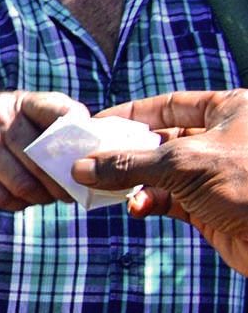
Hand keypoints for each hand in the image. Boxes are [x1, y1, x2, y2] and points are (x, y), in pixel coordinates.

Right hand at [0, 91, 83, 210]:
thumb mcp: (19, 109)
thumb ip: (52, 121)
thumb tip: (94, 149)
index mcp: (21, 102)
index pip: (60, 112)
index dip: (80, 133)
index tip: (91, 154)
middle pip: (43, 161)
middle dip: (62, 183)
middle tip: (73, 193)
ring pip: (22, 183)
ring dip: (40, 198)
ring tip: (48, 199)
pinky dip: (16, 204)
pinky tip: (23, 201)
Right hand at [75, 90, 247, 276]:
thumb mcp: (185, 164)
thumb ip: (130, 163)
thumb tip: (82, 167)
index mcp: (230, 110)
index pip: (170, 103)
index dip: (130, 114)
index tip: (95, 126)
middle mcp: (224, 139)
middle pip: (161, 139)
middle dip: (125, 154)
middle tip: (90, 163)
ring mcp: (218, 174)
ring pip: (161, 173)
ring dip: (133, 183)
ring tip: (108, 191)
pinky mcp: (212, 206)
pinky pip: (169, 199)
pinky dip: (149, 203)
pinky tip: (136, 208)